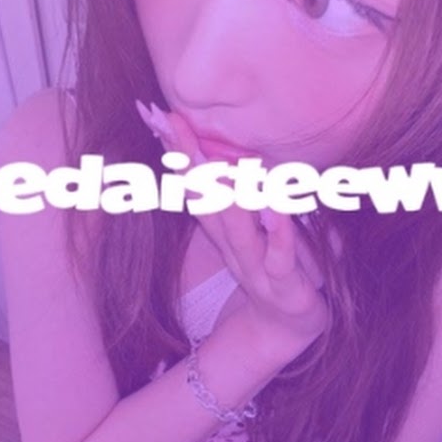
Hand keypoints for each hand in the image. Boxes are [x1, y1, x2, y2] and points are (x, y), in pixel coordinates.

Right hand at [135, 100, 328, 356]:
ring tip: (213, 159)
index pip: (194, 181)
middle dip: (187, 157)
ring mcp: (255, 267)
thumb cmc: (273, 267)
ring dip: (224, 192)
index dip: (175, 148)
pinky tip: (277, 210)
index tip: (155, 112)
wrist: (286, 329)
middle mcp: (232, 244)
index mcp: (223, 227)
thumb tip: (234, 145)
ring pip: (235, 227)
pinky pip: (280, 258)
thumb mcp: (253, 227)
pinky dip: (279, 235)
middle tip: (167, 119)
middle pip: (205, 197)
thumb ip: (241, 190)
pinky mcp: (285, 287)